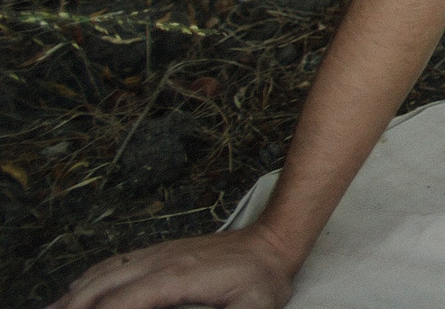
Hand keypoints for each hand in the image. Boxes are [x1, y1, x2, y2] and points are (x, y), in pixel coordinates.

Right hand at [49, 226, 296, 308]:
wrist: (273, 241)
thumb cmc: (263, 280)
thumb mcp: (254, 308)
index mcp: (173, 279)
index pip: (118, 304)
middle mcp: (156, 263)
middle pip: (99, 289)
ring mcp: (156, 254)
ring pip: (101, 275)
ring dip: (73, 298)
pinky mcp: (159, 252)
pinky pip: (113, 264)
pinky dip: (87, 280)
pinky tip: (75, 294)